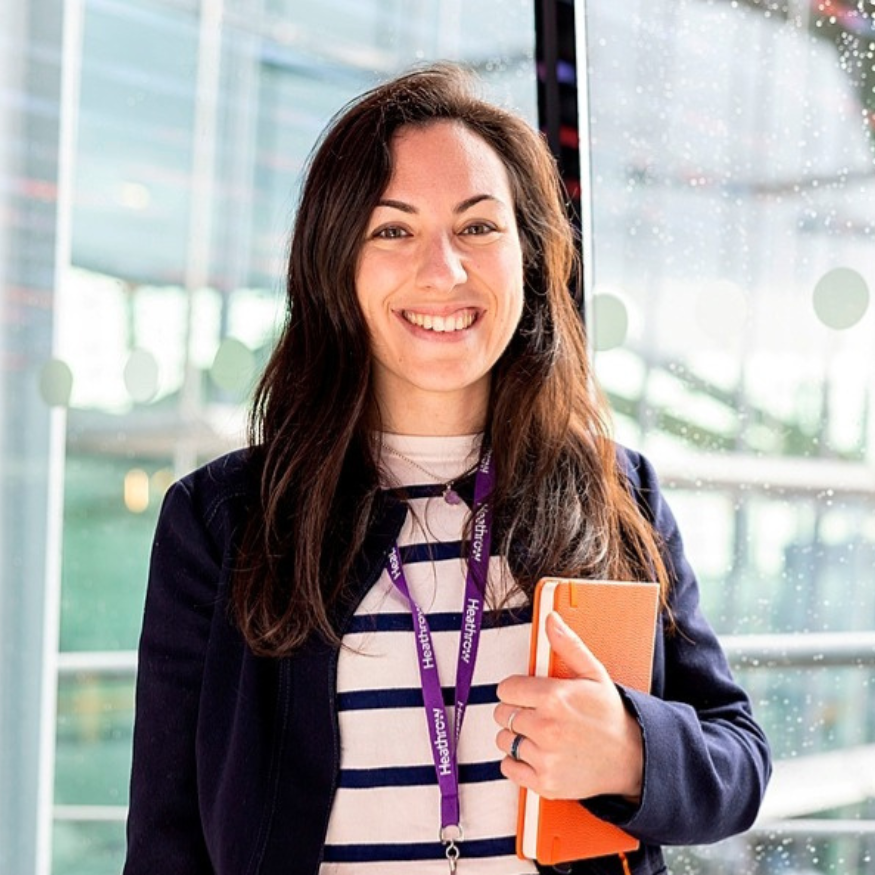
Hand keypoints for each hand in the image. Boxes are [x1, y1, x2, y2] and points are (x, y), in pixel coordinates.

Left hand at [493, 611, 643, 801]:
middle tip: (535, 714)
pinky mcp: (545, 782)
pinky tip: (537, 754)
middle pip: (502, 714)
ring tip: (539, 734)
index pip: (506, 689)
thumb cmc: (610, 715)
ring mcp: (545, 757)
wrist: (632, 758)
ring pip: (504, 740)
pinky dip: (517, 762)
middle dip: (515, 711)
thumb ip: (567, 645)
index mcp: (554, 697)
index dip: (515, 690)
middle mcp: (547, 727)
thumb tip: (551, 620)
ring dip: (516, 736)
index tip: (527, 694)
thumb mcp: (593, 673)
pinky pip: (508, 767)